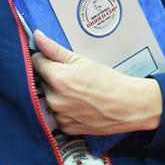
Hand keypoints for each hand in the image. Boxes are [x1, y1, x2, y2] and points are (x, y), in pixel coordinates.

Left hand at [32, 31, 161, 134]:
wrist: (128, 106)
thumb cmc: (108, 81)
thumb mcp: (81, 60)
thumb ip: (54, 49)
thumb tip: (37, 36)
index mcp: (57, 78)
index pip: (36, 62)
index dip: (46, 59)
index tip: (57, 62)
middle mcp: (54, 99)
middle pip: (41, 81)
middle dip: (51, 77)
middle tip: (73, 78)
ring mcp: (59, 115)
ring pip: (48, 98)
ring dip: (56, 94)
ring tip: (77, 93)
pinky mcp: (66, 128)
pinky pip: (56, 114)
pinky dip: (63, 109)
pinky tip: (78, 105)